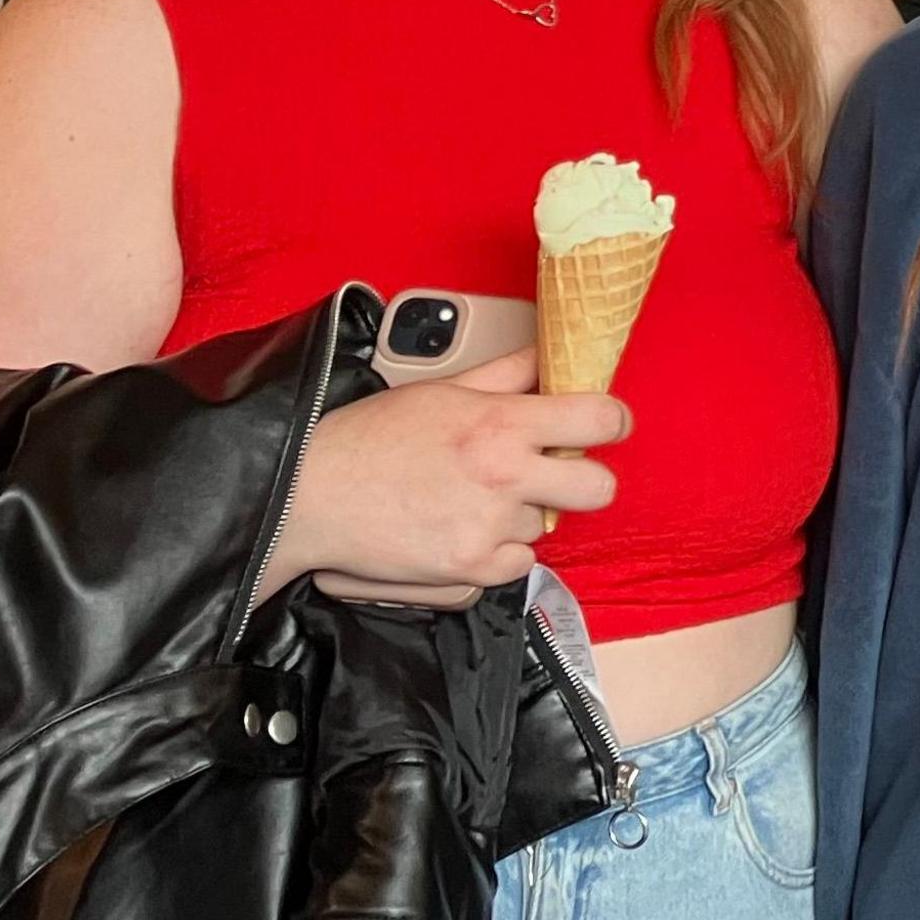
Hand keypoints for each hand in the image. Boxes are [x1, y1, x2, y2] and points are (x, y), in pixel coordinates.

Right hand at [269, 351, 627, 604]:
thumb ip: (507, 374)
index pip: (599, 419)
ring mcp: (490, 526)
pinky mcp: (472, 567)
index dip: (611, 421)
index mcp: (500, 423)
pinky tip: (461, 529)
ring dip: (521, 514)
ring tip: (471, 499)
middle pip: (598, 487)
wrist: (308, 498)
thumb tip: (550, 352)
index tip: (604, 425)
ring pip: (545, 524)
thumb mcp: (441, 391)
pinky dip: (498, 552)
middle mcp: (504, 475)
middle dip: (583, 479)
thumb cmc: (368, 439)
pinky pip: (518, 563)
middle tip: (553, 472)